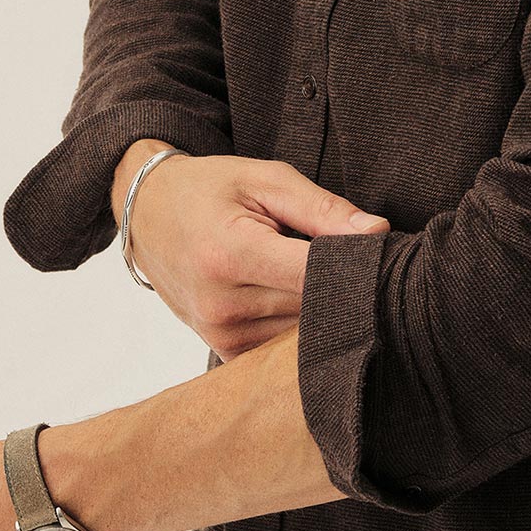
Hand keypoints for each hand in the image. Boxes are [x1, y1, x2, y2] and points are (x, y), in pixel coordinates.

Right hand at [117, 152, 388, 359]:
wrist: (148, 213)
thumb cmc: (210, 189)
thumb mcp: (266, 179)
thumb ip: (323, 209)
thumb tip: (378, 234)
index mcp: (230, 253)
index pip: (315, 275)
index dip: (356, 265)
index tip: (381, 253)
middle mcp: (221, 304)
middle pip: (315, 306)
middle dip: (342, 284)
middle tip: (356, 259)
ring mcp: (220, 334)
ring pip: (304, 332)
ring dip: (321, 307)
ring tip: (313, 272)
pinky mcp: (223, 351)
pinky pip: (283, 348)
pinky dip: (299, 325)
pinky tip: (296, 297)